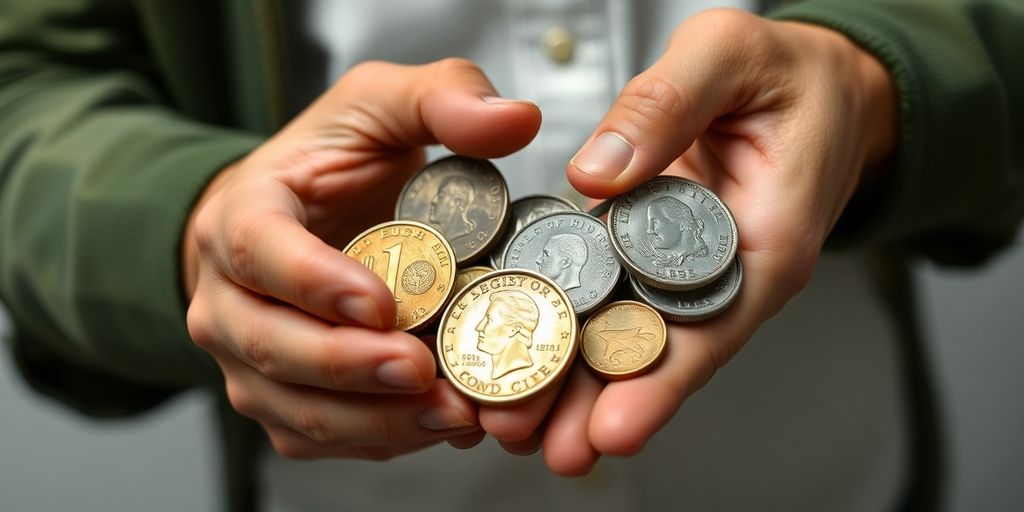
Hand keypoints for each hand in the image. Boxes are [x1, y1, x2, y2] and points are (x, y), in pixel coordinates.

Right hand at [183, 59, 540, 458]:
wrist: (290, 218)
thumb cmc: (331, 165)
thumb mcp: (379, 105)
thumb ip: (440, 98)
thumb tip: (517, 121)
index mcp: (241, 214)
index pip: (259, 251)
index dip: (316, 282)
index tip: (381, 304)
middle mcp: (228, 298)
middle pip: (275, 346)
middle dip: (353, 368)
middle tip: (425, 374)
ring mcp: (249, 359)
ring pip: (297, 407)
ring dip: (375, 420)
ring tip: (451, 414)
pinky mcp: (281, 400)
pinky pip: (321, 437)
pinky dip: (380, 440)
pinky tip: (440, 426)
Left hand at [475, 9, 896, 471]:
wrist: (810, 86)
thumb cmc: (788, 71)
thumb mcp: (732, 52)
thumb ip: (669, 100)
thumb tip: (596, 171)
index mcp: (767, 239)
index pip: (712, 325)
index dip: (662, 380)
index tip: (614, 427)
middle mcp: (724, 270)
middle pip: (660, 351)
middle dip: (600, 403)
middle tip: (542, 446)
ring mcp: (682, 266)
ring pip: (625, 333)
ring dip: (572, 382)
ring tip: (514, 425)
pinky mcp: (646, 249)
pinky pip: (604, 292)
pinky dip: (563, 323)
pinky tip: (517, 352)